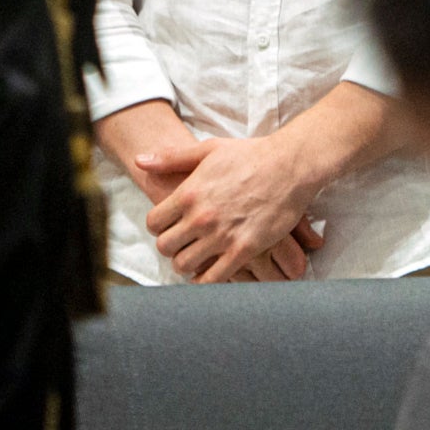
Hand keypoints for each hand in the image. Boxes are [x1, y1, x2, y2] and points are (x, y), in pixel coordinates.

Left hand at [138, 136, 313, 283]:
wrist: (289, 166)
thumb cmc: (249, 155)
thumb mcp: (207, 149)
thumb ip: (171, 158)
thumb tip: (140, 160)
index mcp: (189, 193)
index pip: (154, 223)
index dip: (158, 227)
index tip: (168, 226)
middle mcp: (201, 217)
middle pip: (165, 247)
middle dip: (170, 247)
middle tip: (180, 243)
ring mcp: (222, 236)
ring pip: (184, 265)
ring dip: (185, 264)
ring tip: (194, 257)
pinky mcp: (244, 251)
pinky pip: (213, 278)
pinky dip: (205, 280)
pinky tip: (207, 273)